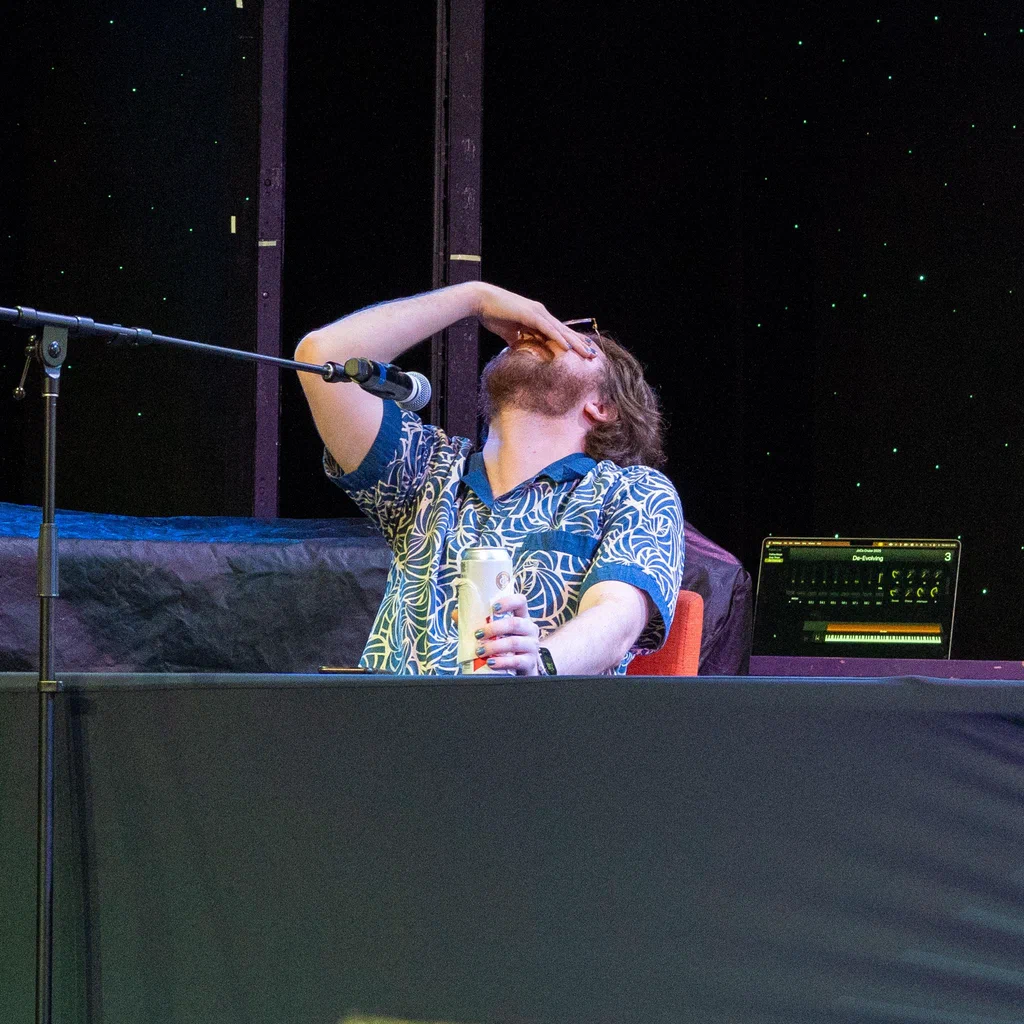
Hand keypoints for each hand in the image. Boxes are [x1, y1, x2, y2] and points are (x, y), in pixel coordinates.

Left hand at [473, 592, 542, 674]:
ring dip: (494, 646)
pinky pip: (516, 661)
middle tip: (478, 634)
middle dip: (494, 628)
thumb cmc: (505, 647)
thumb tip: (456, 614)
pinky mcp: (530, 662)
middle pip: (515, 623)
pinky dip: (501, 662)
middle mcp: (530, 629)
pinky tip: (491, 663)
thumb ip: (476, 622)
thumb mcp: (494, 633)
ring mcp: (532, 646)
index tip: (493, 607)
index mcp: (521, 617)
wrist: (519, 670)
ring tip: (480, 651)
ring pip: (514, 643)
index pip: (520, 601)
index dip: (508, 602)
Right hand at [475, 283, 594, 359]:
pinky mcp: (530, 314)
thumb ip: (518, 340)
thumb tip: (521, 351)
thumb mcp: (509, 332)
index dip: (572, 342)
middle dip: (580, 344)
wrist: (481, 300)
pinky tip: (568, 348)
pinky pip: (548, 329)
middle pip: (564, 331)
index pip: (559, 332)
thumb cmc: (493, 314)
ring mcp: (537, 313)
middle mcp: (541, 314)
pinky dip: (558, 338)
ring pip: (560, 331)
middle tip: (594, 355)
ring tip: (588, 354)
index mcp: (537, 317)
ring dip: (575, 343)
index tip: (583, 352)